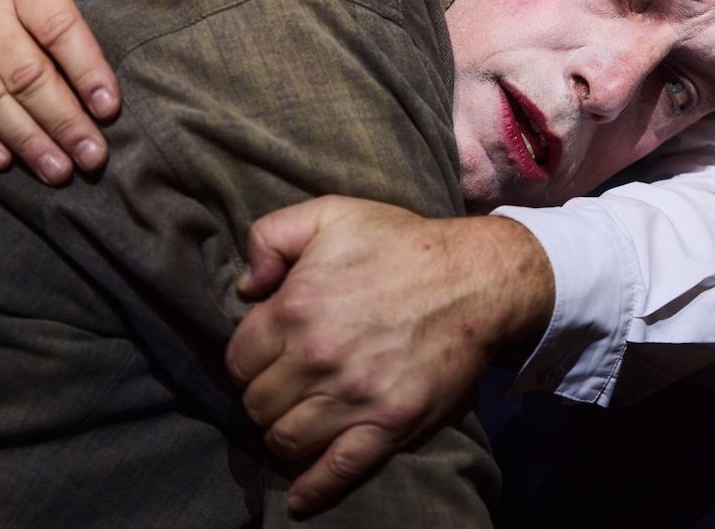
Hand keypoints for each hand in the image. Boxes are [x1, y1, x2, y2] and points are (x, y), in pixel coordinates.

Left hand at [225, 195, 553, 512]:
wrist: (475, 278)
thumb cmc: (401, 243)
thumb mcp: (330, 214)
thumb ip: (271, 237)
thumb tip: (246, 286)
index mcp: (295, 308)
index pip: (239, 360)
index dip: (248, 359)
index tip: (266, 356)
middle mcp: (317, 358)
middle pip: (258, 404)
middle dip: (264, 397)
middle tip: (282, 387)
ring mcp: (354, 396)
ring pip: (286, 439)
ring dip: (283, 434)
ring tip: (295, 422)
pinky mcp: (390, 423)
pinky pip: (338, 469)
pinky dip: (313, 489)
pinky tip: (300, 498)